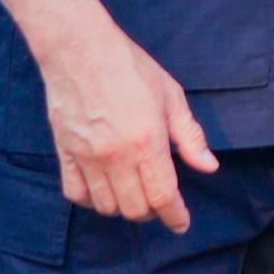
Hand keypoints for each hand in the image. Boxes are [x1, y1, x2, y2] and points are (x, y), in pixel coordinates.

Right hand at [37, 16, 218, 233]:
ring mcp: (88, 158)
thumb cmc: (130, 68)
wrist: (81, 50)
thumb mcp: (171, 96)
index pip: (163, 197)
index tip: (181, 223)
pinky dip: (92, 199)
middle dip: (152, 211)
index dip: (175, 216)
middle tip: (159, 200)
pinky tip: (103, 187)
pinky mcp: (65, 154)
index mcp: (148, 143)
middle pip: (135, 209)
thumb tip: (208, 167)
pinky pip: (76, 194)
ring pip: (106, 207)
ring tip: (134, 192)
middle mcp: (117, 157)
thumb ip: (190, 136)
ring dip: (124, 207)